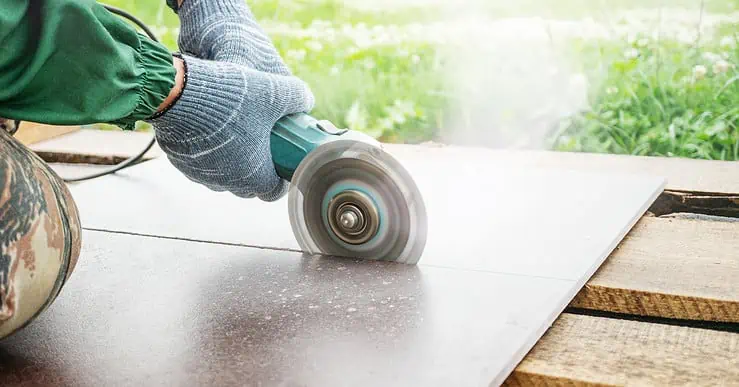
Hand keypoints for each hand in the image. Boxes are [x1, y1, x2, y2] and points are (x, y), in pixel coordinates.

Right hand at [148, 0, 312, 200]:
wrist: (177, 93)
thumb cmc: (230, 98)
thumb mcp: (274, 91)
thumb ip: (298, 96)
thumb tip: (306, 100)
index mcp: (254, 177)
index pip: (274, 191)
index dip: (280, 177)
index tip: (282, 159)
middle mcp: (227, 183)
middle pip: (249, 185)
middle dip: (258, 167)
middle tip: (262, 142)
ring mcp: (201, 175)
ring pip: (223, 175)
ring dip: (231, 160)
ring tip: (236, 131)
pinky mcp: (181, 163)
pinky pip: (201, 163)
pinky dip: (209, 151)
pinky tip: (211, 128)